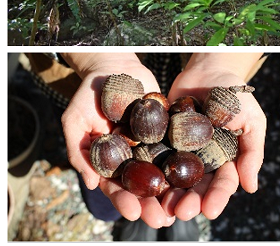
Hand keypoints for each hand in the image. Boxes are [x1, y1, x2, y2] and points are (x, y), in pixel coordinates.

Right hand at [60, 53, 174, 227]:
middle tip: (163, 219)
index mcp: (111, 161)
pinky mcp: (170, 128)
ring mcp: (153, 143)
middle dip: (152, 203)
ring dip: (173, 190)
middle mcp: (133, 156)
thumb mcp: (76, 120)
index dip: (123, 201)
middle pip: (143, 185)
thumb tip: (91, 184)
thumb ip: (80, 150)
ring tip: (184, 205)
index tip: (133, 212)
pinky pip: (180, 145)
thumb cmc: (88, 94)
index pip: (116, 187)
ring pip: (164, 171)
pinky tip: (199, 173)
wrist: (114, 66)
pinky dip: (188, 160)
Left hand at [161, 53, 265, 221]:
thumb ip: (252, 152)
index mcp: (226, 161)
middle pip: (196, 188)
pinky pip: (154, 158)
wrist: (208, 70)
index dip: (217, 198)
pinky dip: (148, 171)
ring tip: (161, 207)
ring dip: (168, 195)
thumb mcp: (251, 120)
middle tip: (181, 212)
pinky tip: (141, 182)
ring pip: (174, 180)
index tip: (210, 211)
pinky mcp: (161, 141)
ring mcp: (181, 153)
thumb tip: (251, 187)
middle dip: (189, 202)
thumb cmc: (236, 94)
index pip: (223, 183)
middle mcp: (202, 162)